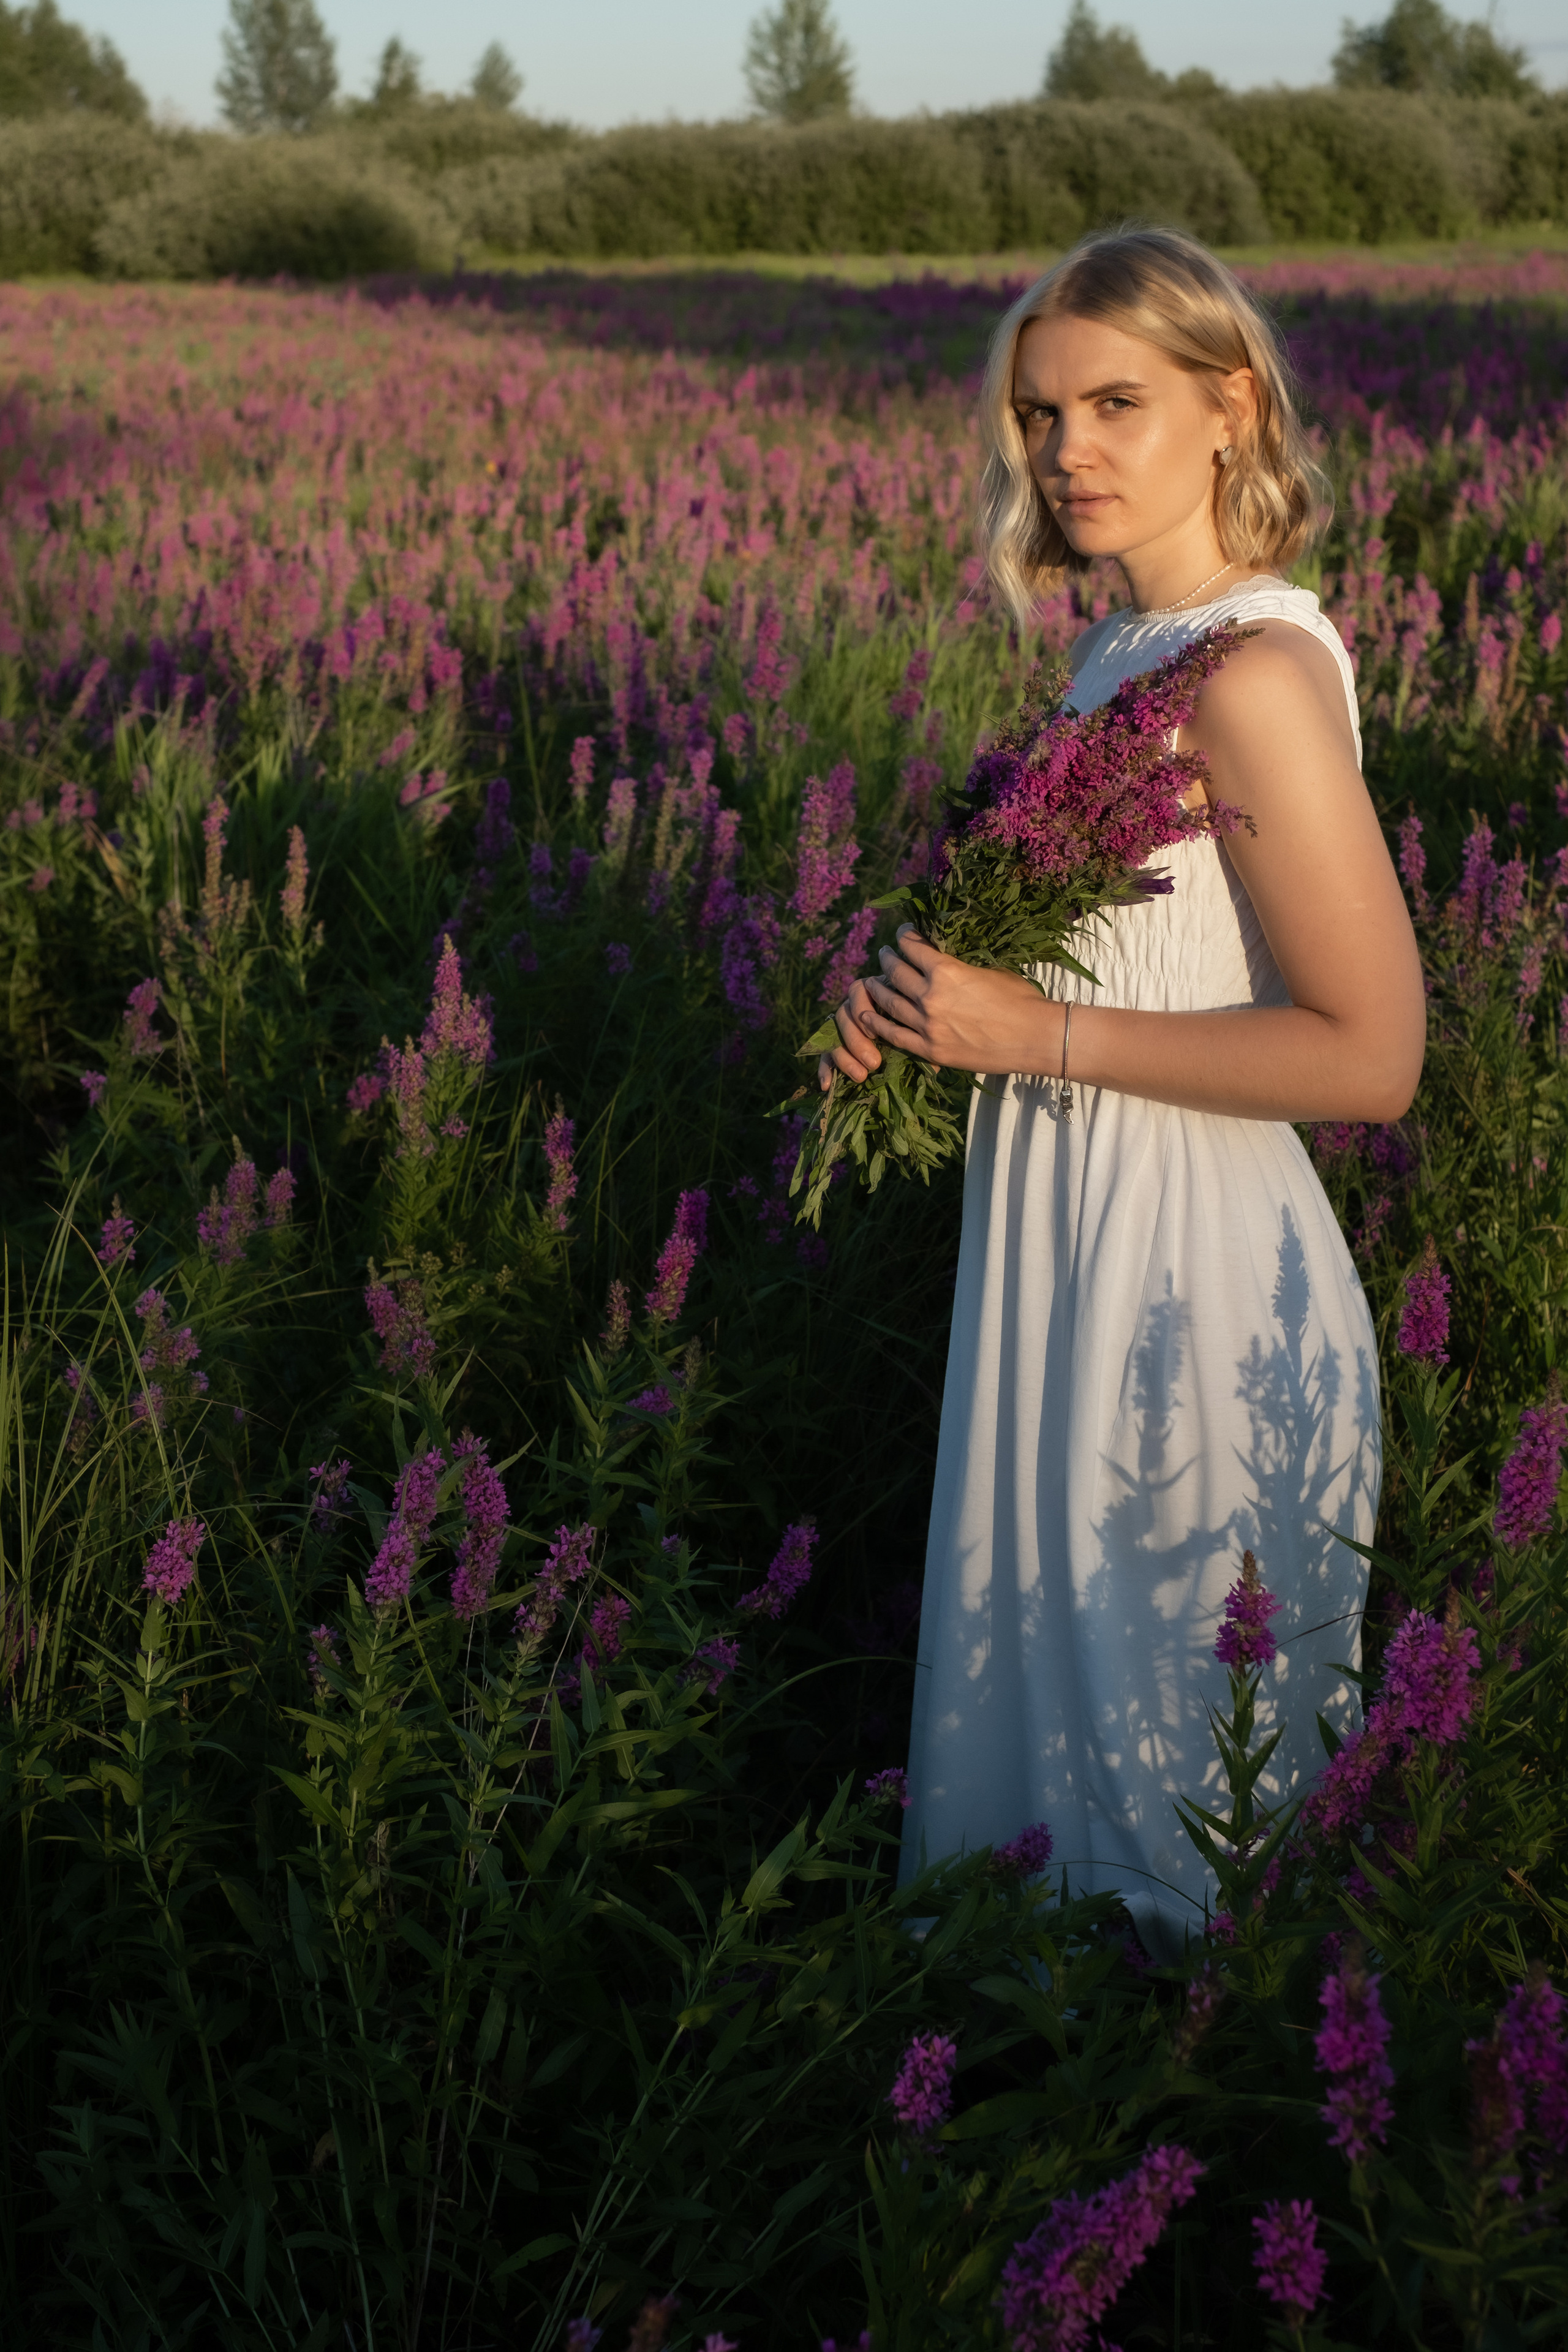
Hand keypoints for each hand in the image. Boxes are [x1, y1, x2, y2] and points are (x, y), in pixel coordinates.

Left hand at [817, 926, 1059, 1087]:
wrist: (1034, 1038)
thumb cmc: (1020, 1000)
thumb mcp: (989, 971)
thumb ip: (959, 967)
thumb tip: (943, 961)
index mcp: (946, 970)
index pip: (912, 947)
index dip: (903, 936)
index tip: (901, 934)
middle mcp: (930, 996)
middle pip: (895, 973)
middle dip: (888, 960)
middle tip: (885, 955)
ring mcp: (927, 1025)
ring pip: (889, 1002)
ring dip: (877, 989)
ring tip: (870, 982)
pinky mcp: (930, 1050)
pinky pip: (894, 1035)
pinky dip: (877, 1023)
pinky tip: (867, 1015)